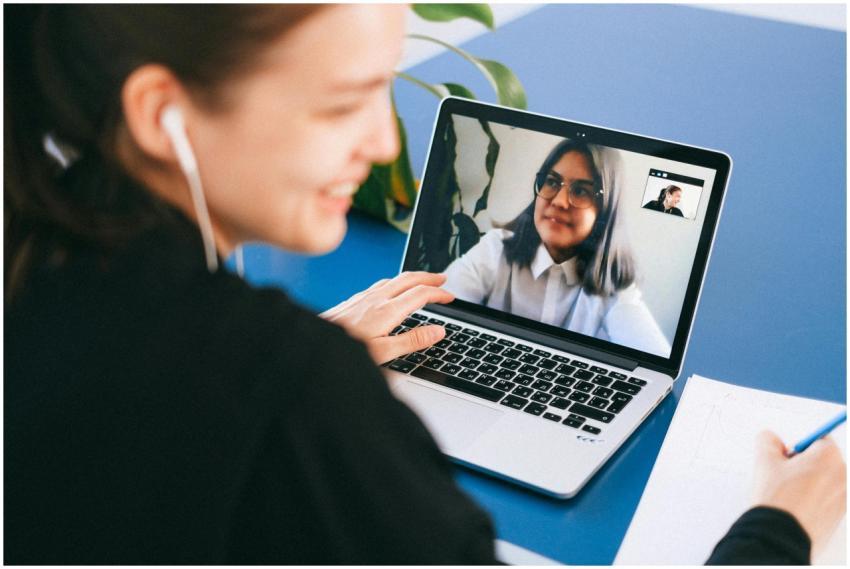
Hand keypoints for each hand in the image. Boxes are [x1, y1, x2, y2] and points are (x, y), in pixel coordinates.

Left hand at [320, 271, 454, 364]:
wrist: (314, 341)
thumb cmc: (346, 350)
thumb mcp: (384, 352)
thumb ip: (413, 341)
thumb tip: (438, 331)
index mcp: (387, 311)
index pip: (420, 294)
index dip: (438, 293)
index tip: (451, 297)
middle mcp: (376, 298)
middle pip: (409, 279)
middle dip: (429, 277)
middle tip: (443, 279)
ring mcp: (364, 297)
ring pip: (394, 279)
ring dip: (413, 278)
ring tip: (423, 281)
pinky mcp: (355, 299)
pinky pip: (382, 283)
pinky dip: (397, 282)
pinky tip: (392, 288)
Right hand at [752, 430, 845, 557]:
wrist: (781, 536)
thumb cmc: (777, 498)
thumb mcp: (764, 460)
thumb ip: (768, 441)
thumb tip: (771, 439)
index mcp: (828, 457)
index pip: (819, 439)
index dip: (799, 446)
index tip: (786, 456)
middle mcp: (842, 476)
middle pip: (823, 460)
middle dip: (804, 464)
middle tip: (782, 474)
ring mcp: (843, 499)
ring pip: (823, 481)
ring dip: (807, 482)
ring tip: (786, 494)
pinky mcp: (838, 517)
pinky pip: (824, 500)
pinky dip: (811, 500)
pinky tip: (793, 508)